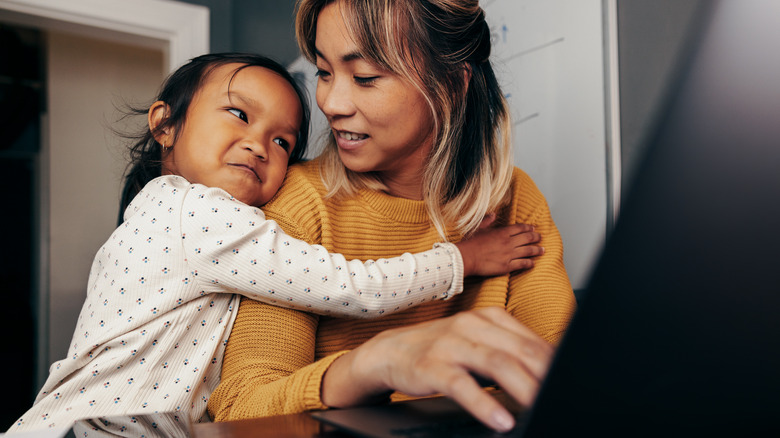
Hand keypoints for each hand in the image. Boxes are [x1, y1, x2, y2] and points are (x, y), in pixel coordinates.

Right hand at [321, 308, 553, 432]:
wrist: (390, 351)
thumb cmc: (442, 350)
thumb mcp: (478, 342)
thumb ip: (509, 352)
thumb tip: (548, 371)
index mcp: (488, 318)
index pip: (531, 340)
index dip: (554, 362)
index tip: (571, 381)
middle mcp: (472, 326)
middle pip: (519, 350)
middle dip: (546, 374)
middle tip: (563, 394)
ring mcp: (451, 345)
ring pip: (496, 363)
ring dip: (523, 387)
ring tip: (541, 405)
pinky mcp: (432, 366)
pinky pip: (462, 385)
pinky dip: (483, 404)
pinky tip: (501, 419)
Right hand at [455, 222, 543, 276]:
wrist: (466, 257)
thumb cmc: (470, 243)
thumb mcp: (479, 228)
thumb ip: (488, 221)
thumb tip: (493, 214)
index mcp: (502, 232)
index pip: (520, 228)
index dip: (528, 228)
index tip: (533, 228)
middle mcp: (508, 242)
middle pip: (527, 238)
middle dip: (536, 237)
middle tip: (541, 237)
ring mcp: (509, 254)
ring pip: (528, 251)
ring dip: (537, 250)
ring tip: (542, 250)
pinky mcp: (507, 266)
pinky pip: (522, 264)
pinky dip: (530, 263)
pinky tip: (533, 263)